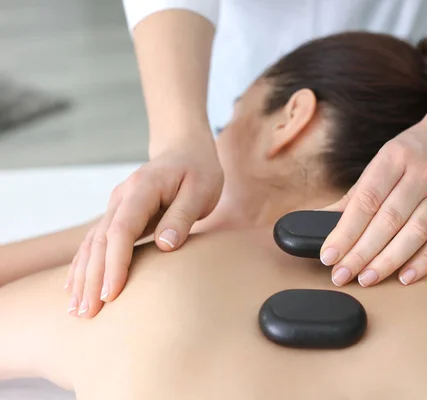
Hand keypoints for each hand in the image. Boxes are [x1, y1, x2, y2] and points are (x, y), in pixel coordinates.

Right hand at [64, 135, 222, 316]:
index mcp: (142, 188)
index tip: (112, 293)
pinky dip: (83, 266)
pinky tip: (74, 289)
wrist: (183, 149)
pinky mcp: (118, 215)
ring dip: (83, 277)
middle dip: (92, 278)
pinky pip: (95, 243)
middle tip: (88, 313)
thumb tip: (165, 246)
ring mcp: (116, 206)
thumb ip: (182, 216)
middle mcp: (121, 197)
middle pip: (100, 241)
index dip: (115, 263)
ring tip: (77, 310)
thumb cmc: (198, 170)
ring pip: (92, 244)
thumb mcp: (201, 190)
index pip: (122, 230)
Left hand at [320, 122, 426, 286]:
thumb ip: (354, 195)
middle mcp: (421, 175)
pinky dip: (423, 262)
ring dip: (388, 261)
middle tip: (341, 274)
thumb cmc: (410, 154)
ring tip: (366, 278)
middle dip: (361, 252)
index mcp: (394, 158)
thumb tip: (321, 221)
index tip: (329, 255)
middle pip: (388, 220)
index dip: (345, 231)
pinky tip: (403, 277)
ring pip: (415, 233)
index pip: (366, 200)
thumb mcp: (380, 162)